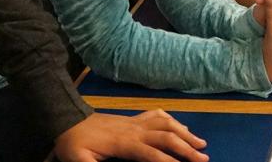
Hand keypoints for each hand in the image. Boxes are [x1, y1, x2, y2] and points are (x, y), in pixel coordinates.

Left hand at [53, 110, 207, 161]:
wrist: (67, 120)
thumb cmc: (73, 144)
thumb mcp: (78, 161)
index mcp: (123, 143)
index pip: (152, 153)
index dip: (170, 161)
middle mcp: (134, 130)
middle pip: (167, 137)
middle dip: (187, 148)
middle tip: (204, 158)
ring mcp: (135, 122)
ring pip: (166, 123)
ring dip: (185, 132)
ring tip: (201, 143)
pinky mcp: (133, 118)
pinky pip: (158, 115)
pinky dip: (173, 120)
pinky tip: (180, 126)